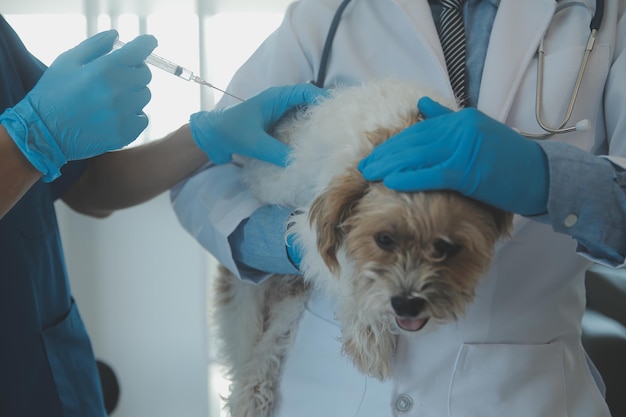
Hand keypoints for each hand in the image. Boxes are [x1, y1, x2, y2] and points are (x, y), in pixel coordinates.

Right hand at [0, 30, 155, 181]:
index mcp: (104, 70)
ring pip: (144, 96)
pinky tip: (115, 115)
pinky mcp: (126, 133)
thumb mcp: (67, 61)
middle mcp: (118, 91)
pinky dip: (134, 115)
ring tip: (110, 99)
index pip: (138, 51)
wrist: (44, 133)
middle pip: (145, 74)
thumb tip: (116, 36)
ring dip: (133, 94)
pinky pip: (143, 118)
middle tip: (117, 76)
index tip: (150, 42)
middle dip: (133, 71)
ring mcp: (123, 114)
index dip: (146, 45)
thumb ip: (95, 46)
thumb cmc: (53, 93)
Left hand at [190, 84, 326, 166]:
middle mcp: (281, 103)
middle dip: (323, 113)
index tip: (336, 113)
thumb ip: (277, 152)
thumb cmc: (230, 132)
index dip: (323, 99)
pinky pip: (296, 127)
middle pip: (309, 103)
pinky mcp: (276, 127)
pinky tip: (311, 147)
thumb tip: (299, 162)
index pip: (306, 91)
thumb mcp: (255, 143)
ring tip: (329, 138)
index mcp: (277, 97)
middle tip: (337, 128)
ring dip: (314, 125)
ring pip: (304, 116)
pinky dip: (304, 134)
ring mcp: (279, 115)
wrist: (211, 137)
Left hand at [359, 97, 548, 215]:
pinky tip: (391, 182)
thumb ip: (446, 119)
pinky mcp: (469, 169)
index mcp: (460, 119)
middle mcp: (460, 128)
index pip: (417, 131)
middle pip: (413, 142)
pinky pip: (432, 173)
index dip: (393, 144)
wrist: (541, 175)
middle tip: (363, 167)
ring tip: (369, 175)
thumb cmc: (507, 160)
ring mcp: (465, 147)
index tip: (373, 155)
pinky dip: (410, 177)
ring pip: (418, 155)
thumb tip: (420, 105)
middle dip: (385, 155)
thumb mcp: (476, 132)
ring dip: (390, 165)